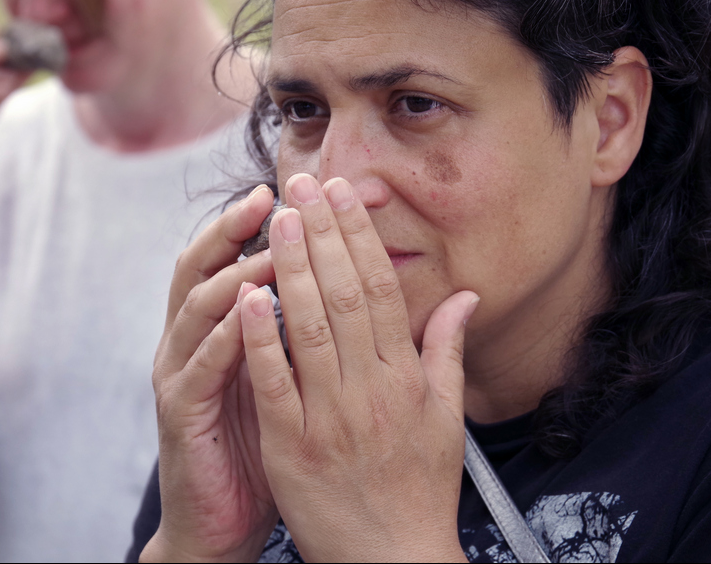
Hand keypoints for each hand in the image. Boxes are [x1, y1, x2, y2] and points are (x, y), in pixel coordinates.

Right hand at [145, 184, 280, 561]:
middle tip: (273, 195)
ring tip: (272, 250)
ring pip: (197, 306)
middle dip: (235, 227)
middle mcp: (191, 340)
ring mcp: (180, 372)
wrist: (225, 521)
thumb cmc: (264, 446)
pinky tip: (249, 314)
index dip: (265, 223)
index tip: (306, 194)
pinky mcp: (180, 412)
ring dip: (235, 274)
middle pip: (202, 265)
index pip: (235, 258)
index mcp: (219, 329)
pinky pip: (200, 365)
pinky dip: (225, 336)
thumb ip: (313, 330)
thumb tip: (358, 282)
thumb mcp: (291, 378)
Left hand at [240, 173, 476, 561]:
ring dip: (291, 268)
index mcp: (405, 377)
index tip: (343, 195)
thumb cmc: (419, 488)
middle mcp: (370, 389)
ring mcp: (328, 416)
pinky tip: (247, 295)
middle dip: (321, 234)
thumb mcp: (445, 418)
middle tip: (303, 184)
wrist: (392, 558)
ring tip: (278, 220)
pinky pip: (272, 382)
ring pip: (307, 327)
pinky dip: (260, 337)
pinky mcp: (291, 445)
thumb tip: (463, 296)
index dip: (359, 237)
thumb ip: (446, 349)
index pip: (379, 289)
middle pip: (343, 295)